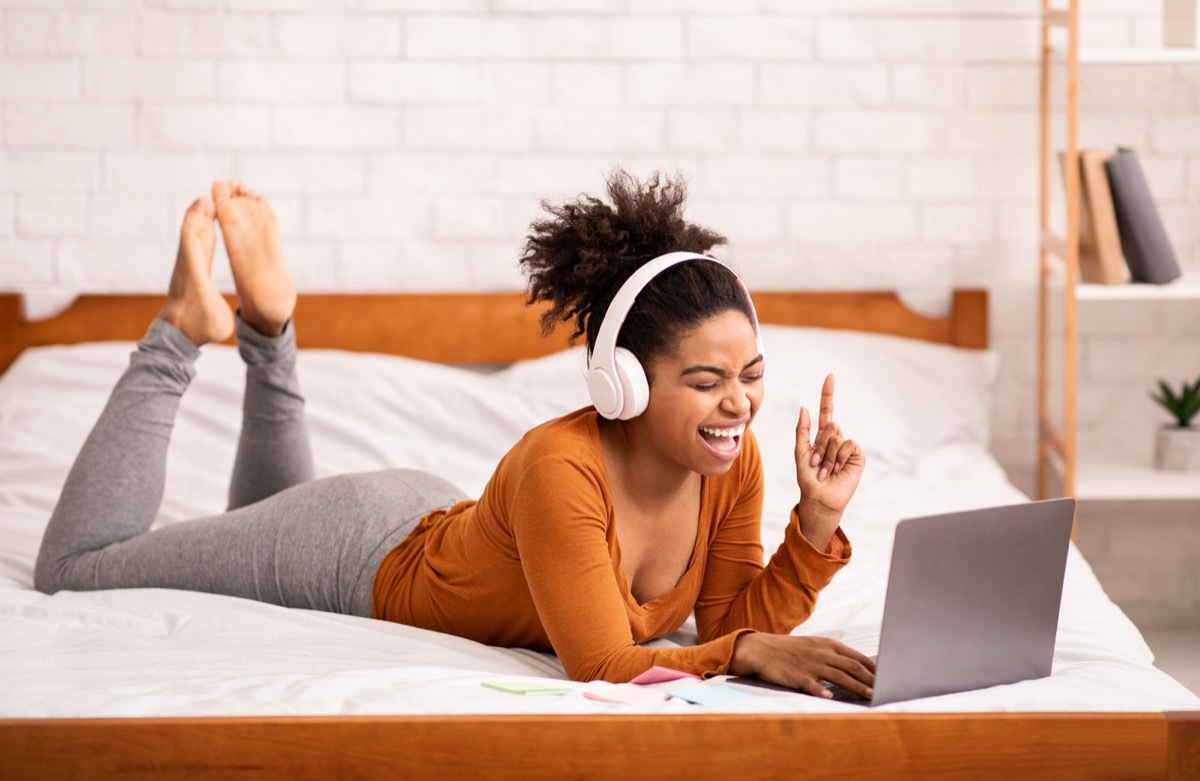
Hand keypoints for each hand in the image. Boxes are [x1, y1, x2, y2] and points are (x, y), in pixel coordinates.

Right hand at [730, 632, 874, 699]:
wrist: (762, 649)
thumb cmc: (791, 650)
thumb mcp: (814, 646)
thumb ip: (834, 655)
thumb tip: (857, 668)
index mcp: (828, 645)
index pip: (857, 657)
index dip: (874, 669)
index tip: (889, 678)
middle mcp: (822, 653)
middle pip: (852, 667)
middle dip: (871, 679)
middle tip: (885, 689)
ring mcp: (810, 664)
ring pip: (838, 676)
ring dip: (856, 686)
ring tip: (870, 695)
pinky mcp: (797, 675)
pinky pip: (811, 684)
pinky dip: (821, 691)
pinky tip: (829, 697)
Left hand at [795, 374, 864, 543]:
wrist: (819, 498)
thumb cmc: (808, 478)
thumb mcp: (799, 452)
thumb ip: (802, 430)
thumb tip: (803, 407)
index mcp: (822, 437)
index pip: (827, 411)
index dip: (828, 395)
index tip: (830, 376)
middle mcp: (836, 439)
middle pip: (829, 426)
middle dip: (819, 446)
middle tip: (815, 464)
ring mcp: (847, 447)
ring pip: (836, 436)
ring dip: (827, 456)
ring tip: (825, 471)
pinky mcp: (857, 456)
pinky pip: (847, 445)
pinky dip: (838, 458)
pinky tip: (837, 470)